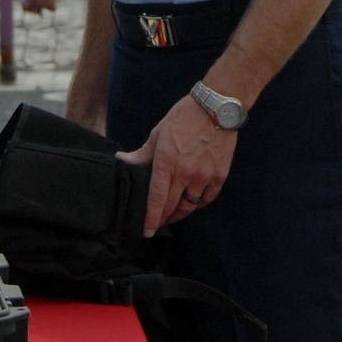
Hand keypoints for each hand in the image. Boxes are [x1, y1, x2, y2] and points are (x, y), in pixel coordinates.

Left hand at [117, 94, 236, 234]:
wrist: (216, 109)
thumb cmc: (183, 118)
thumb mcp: (158, 133)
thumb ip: (142, 154)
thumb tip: (122, 162)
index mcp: (166, 161)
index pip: (156, 198)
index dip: (151, 218)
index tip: (146, 232)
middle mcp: (185, 173)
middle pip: (172, 206)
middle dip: (163, 219)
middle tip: (156, 224)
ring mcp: (204, 176)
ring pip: (189, 206)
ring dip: (179, 213)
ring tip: (171, 215)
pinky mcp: (219, 177)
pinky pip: (206, 199)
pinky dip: (197, 204)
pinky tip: (191, 202)